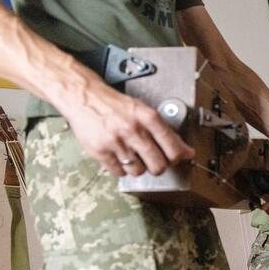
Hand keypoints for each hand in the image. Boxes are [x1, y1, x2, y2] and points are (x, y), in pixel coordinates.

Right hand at [60, 79, 193, 176]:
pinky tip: (121, 159)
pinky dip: (122, 170)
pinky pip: (119, 173)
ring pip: (139, 171)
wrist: (84, 96)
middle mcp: (133, 130)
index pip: (173, 147)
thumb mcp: (142, 109)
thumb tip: (184, 149)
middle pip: (158, 165)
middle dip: (160, 167)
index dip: (180, 156)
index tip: (182, 158)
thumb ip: (163, 129)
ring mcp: (116, 142)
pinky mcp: (100, 151)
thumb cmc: (114, 104)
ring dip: (139, 168)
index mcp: (147, 117)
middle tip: (156, 162)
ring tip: (135, 157)